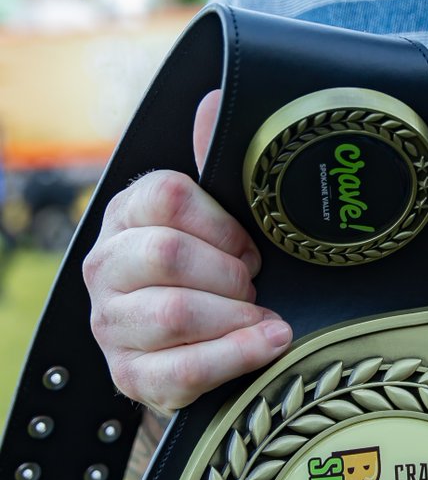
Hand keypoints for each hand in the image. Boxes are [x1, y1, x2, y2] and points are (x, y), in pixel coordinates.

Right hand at [83, 90, 291, 415]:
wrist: (204, 357)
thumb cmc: (217, 284)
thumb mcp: (222, 226)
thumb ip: (218, 172)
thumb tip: (214, 102)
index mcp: (124, 218)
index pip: (168, 196)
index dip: (225, 224)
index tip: (250, 248)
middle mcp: (105, 269)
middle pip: (169, 254)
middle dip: (231, 273)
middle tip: (254, 286)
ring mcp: (112, 326)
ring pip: (177, 312)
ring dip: (237, 314)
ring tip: (260, 316)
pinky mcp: (132, 378)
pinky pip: (187, 368)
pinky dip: (239, 355)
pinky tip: (271, 342)